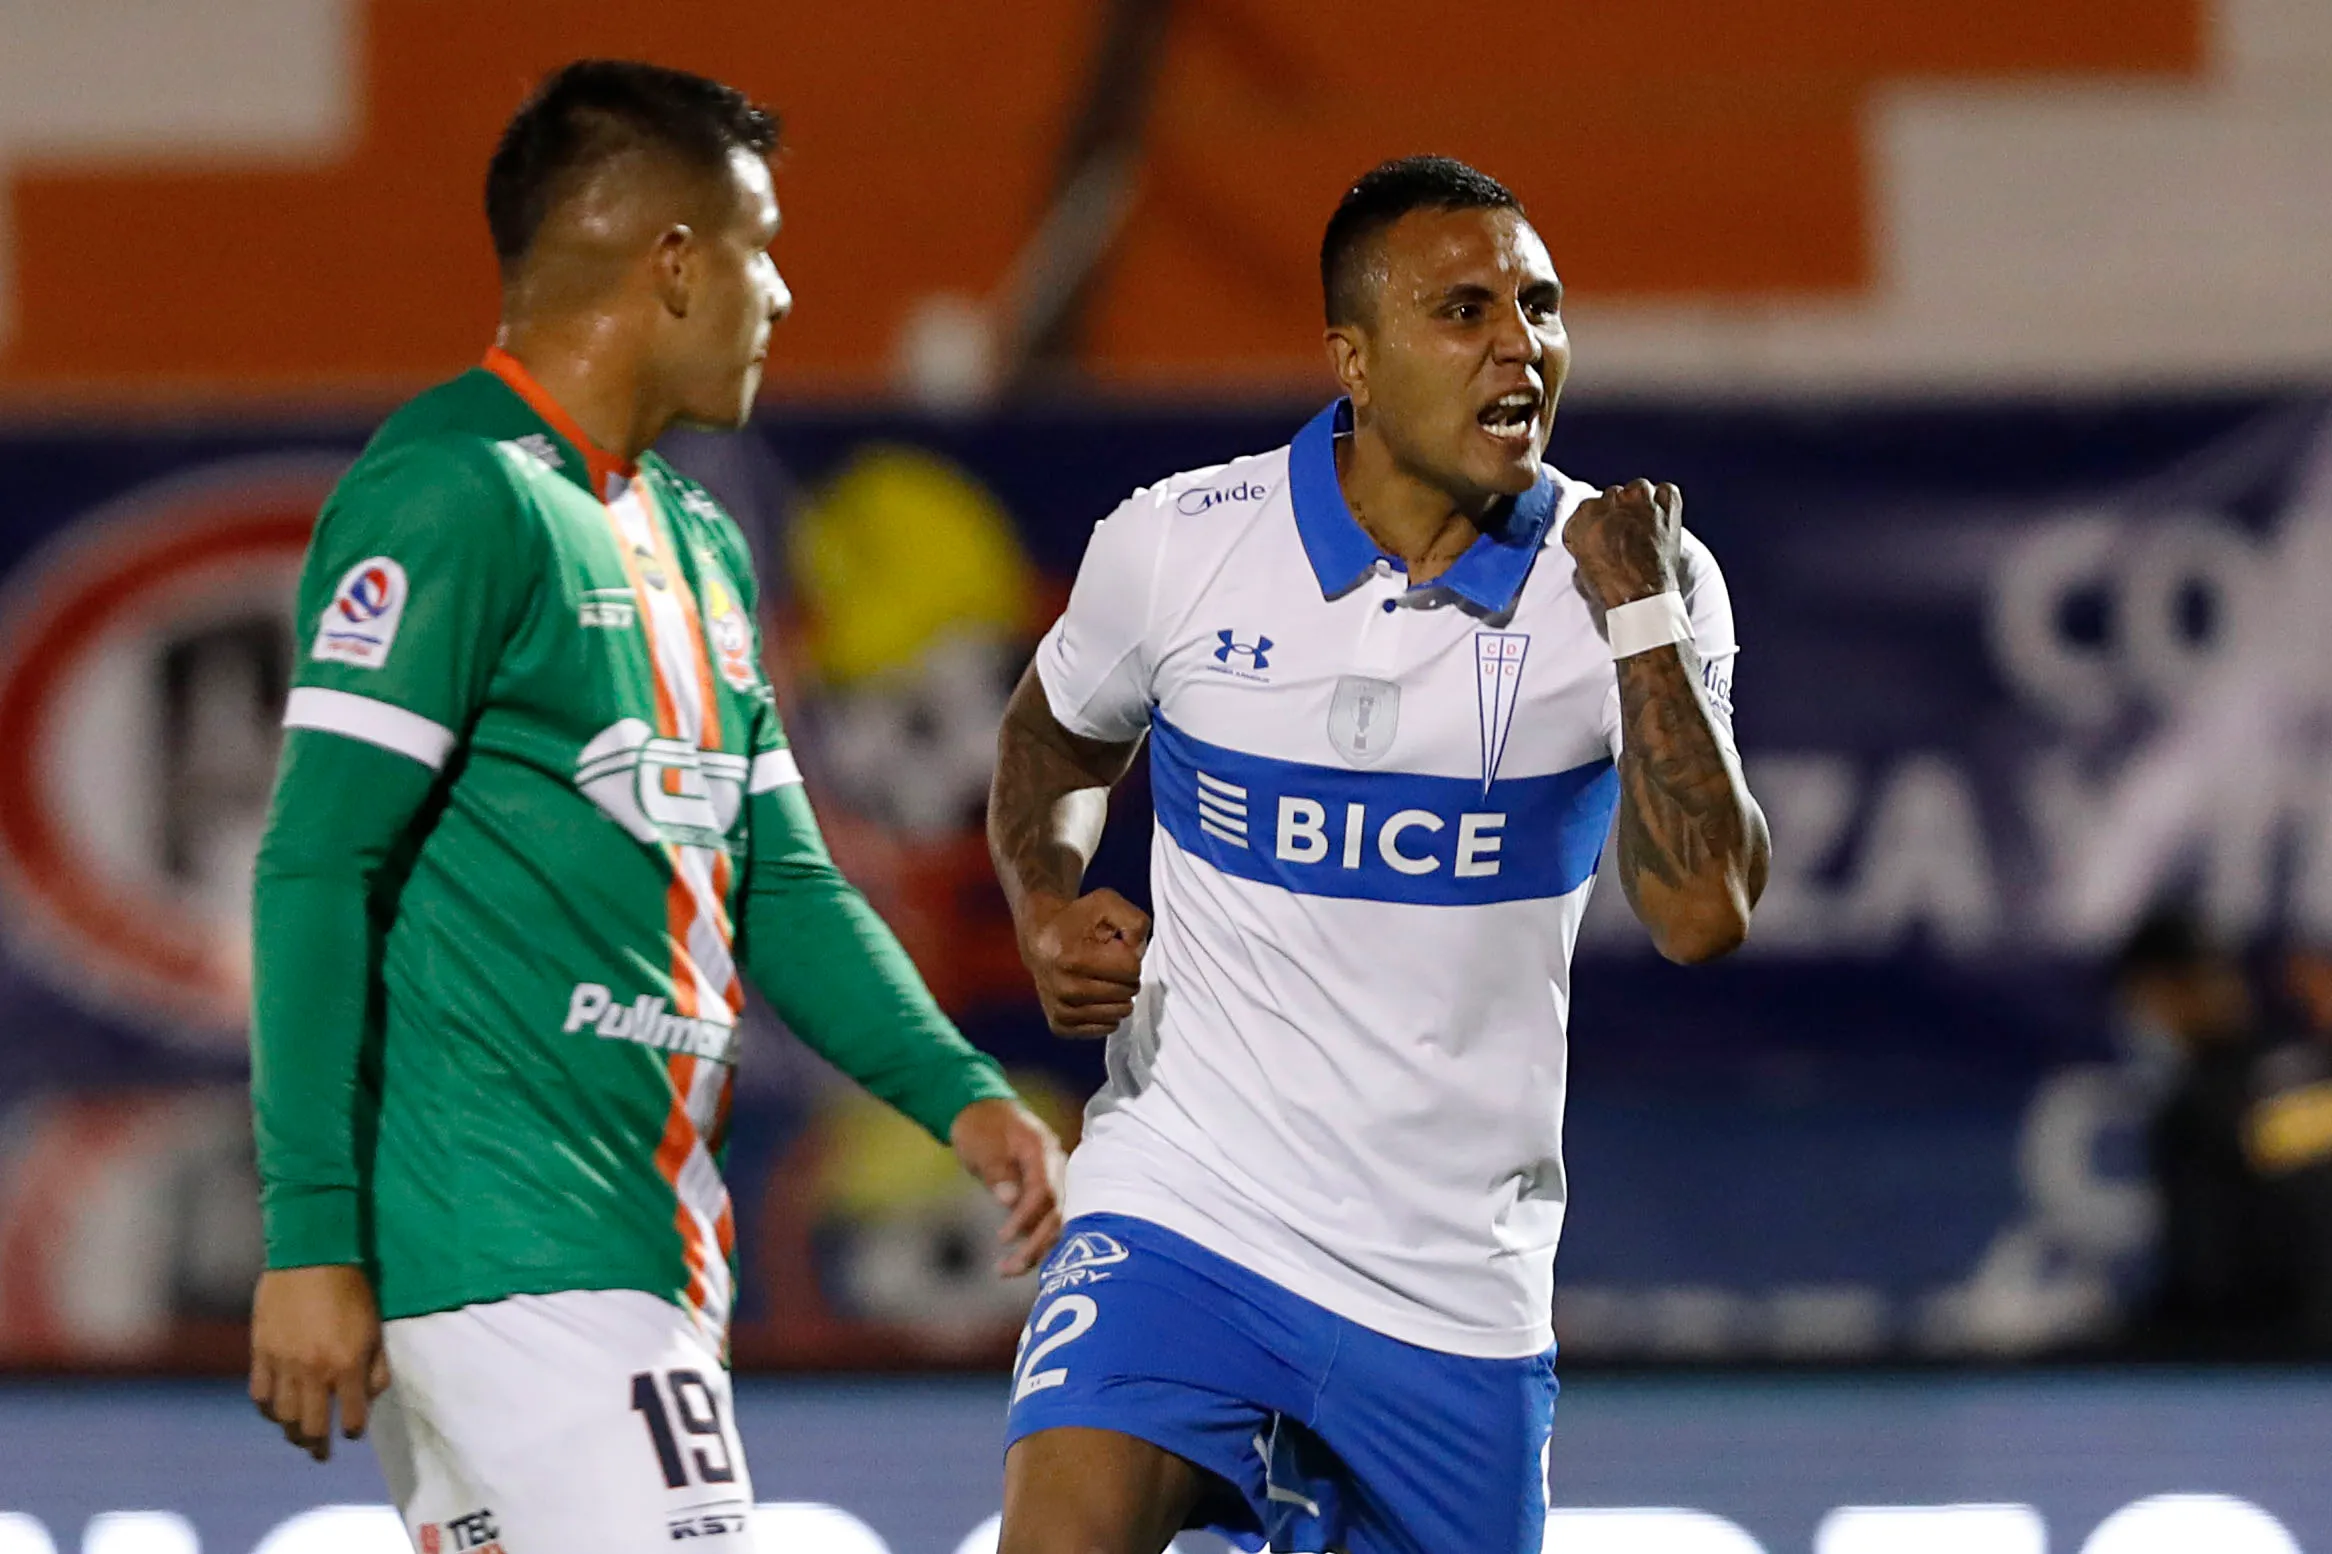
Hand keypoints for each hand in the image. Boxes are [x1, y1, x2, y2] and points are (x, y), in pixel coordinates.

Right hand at [250, 1264, 390, 1461]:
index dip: (352, 1432)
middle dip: (317, 1446)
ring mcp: (283, 1364)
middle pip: (310, 1428)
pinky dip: (267, 1409)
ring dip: (291, 1432)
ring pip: (282, 1418)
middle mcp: (314, 1372)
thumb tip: (368, 1400)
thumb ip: (376, 1369)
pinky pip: (260, 1396)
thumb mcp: (375, 1329)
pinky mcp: (260, 1353)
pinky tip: (275, 1411)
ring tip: (298, 1436)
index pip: (350, 1420)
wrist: (312, 1256)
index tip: (351, 1433)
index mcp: (346, 1366)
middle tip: (320, 1453)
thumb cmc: (352, 1289)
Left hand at [951, 1097, 1066, 1275]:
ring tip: (1007, 1270)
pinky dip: (1034, 1240)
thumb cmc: (980, 1126)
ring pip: (1055, 1220)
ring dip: (1036, 1248)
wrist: (981, 1110)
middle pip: (1057, 1211)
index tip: (1003, 1238)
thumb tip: (1009, 1201)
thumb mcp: (982, 1146)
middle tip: (1009, 1268)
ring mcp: (1053, 1179)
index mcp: (1042, 1150)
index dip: (1026, 1217)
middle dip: (1036, 1243)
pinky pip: (1047, 1219)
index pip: (1043, 1191)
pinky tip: (1018, 1260)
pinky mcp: (1045, 1191)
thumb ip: (998, 1172)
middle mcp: (1056, 1166)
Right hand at [1019, 889, 1148, 1036]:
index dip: (1130, 955)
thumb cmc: (1078, 919)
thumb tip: (1138, 953)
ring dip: (1119, 995)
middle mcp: (1063, 988)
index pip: (1131, 969)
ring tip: (1101, 977)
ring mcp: (1060, 1010)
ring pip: (1118, 1013)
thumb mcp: (1107, 902)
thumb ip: (1134, 921)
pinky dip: (1108, 1012)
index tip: (1114, 947)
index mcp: (1072, 957)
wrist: (1039, 938)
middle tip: (1108, 963)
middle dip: (1125, 976)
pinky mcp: (1060, 1025)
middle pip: (1126, 992)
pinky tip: (1096, 995)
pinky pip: (1106, 1028)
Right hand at [1564, 479, 1683, 610]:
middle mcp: (1610, 500)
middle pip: (1613, 495)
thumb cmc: (1610, 584)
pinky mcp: (1665, 504)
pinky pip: (1666, 490)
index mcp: (1584, 514)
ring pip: (1638, 488)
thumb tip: (1594, 534)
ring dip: (1641, 503)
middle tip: (1627, 531)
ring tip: (1644, 524)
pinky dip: (1664, 501)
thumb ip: (1584, 538)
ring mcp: (1639, 499)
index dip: (1601, 520)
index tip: (1607, 531)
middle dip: (1620, 511)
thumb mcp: (1581, 561)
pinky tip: (1661, 516)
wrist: (1641, 594)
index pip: (1590, 506)